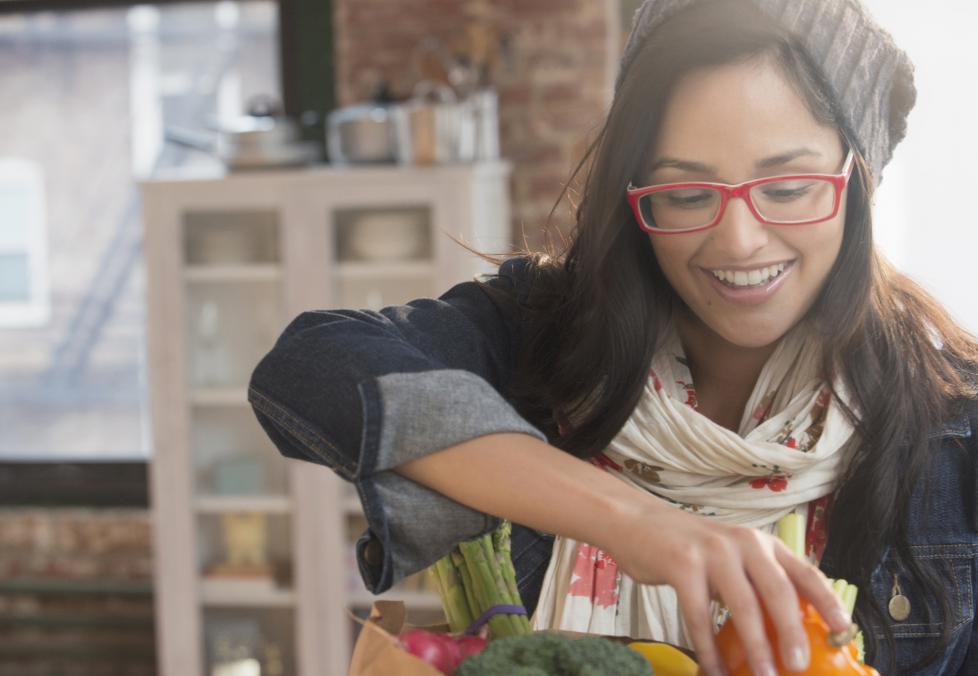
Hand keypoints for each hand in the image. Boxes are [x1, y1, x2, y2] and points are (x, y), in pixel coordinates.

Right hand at [602, 495, 851, 675]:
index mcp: (761, 543)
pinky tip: (713, 670)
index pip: (804, 572)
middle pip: (778, 591)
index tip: (843, 632)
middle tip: (799, 665)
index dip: (827, 603)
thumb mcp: (730, 556)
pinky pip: (699, 615)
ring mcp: (711, 552)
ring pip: (743, 606)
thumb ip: (755, 582)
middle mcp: (742, 543)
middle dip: (792, 632)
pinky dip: (708, 648)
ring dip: (754, 647)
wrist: (638, 522)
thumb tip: (786, 634)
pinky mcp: (681, 565)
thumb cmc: (689, 548)